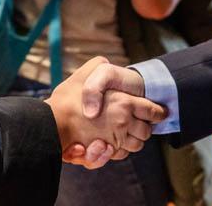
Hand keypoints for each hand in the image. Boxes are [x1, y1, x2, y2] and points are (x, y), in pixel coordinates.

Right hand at [44, 57, 163, 168]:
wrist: (51, 125)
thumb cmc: (66, 100)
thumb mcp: (83, 74)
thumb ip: (97, 65)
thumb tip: (105, 59)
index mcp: (123, 102)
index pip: (151, 110)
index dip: (157, 112)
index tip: (160, 112)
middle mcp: (123, 122)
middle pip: (146, 130)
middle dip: (145, 127)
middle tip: (140, 122)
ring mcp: (116, 139)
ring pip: (136, 144)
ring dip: (133, 140)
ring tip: (126, 133)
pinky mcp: (107, 152)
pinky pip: (122, 153)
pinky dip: (121, 149)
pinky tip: (113, 142)